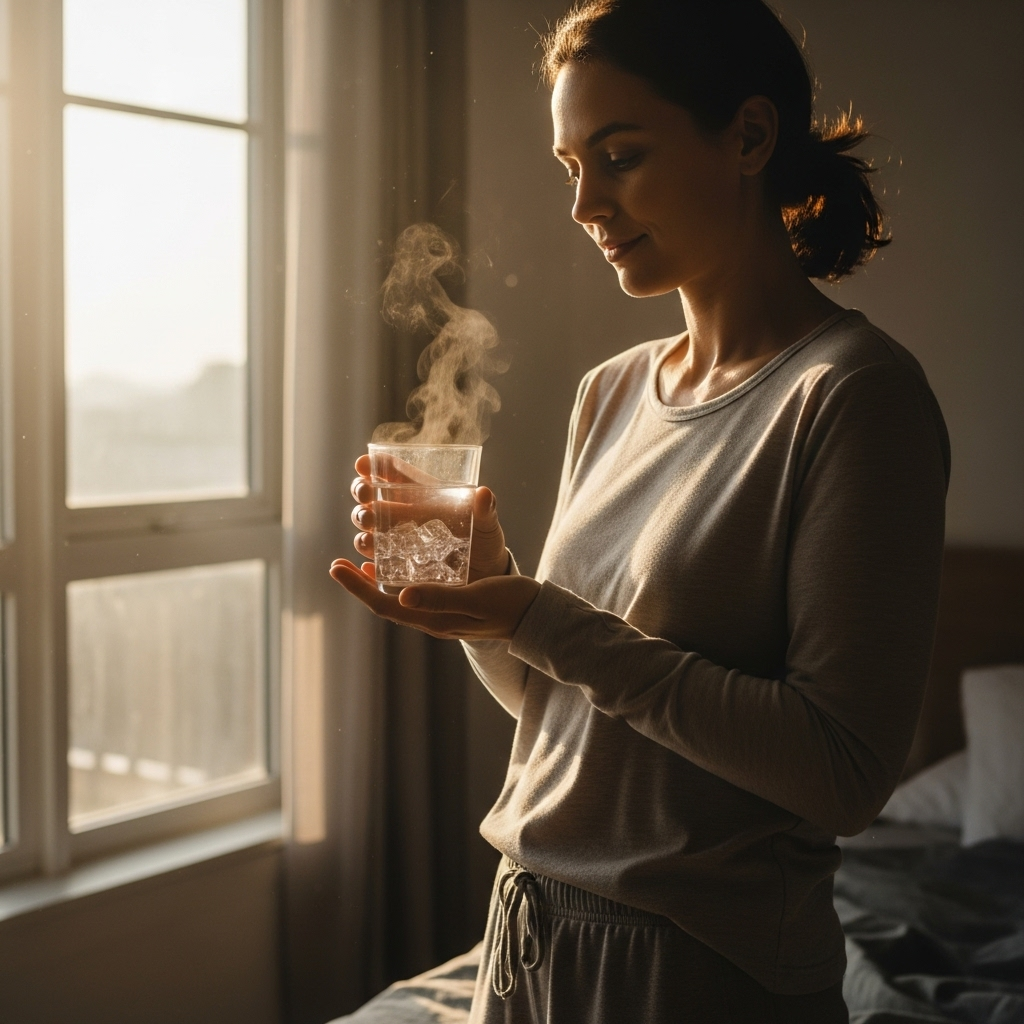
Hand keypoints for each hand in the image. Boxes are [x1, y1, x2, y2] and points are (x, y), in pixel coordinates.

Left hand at [329, 558, 540, 640]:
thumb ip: (442, 597)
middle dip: (359, 585)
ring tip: (359, 561)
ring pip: (398, 600)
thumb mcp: (477, 597)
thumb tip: (403, 596)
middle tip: (338, 563)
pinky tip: (398, 566)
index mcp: (434, 619)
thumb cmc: (511, 605)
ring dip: (375, 583)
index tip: (336, 567)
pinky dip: (399, 580)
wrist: (538, 619)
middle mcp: (432, 620)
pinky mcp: (451, 606)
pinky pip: (415, 596)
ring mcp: (441, 616)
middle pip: (385, 604)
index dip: (357, 588)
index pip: (384, 605)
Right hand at [349, 454, 510, 580]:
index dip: (374, 465)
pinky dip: (366, 557)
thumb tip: (484, 493)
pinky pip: (374, 557)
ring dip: (361, 522)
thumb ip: (486, 510)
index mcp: (422, 494)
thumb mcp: (487, 524)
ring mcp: (396, 537)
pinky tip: (368, 561)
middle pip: (371, 496)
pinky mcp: (395, 562)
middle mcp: (404, 513)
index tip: (362, 464)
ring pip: (367, 525)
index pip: (392, 472)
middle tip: (365, 494)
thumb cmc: (484, 541)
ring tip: (369, 528)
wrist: (483, 575)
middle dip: (361, 491)